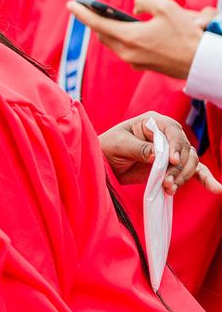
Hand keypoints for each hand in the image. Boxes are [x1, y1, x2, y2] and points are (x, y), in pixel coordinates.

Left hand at [66, 0, 206, 78]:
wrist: (200, 62)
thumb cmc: (185, 34)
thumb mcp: (167, 7)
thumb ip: (145, 0)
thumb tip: (134, 8)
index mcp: (128, 38)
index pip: (97, 24)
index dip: (82, 13)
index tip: (71, 4)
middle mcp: (126, 52)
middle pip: (102, 35)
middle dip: (96, 22)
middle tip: (91, 9)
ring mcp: (133, 61)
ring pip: (112, 43)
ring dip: (110, 31)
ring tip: (110, 18)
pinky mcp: (140, 66)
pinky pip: (124, 50)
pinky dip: (123, 38)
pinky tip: (130, 31)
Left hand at [100, 112, 221, 194]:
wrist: (102, 162)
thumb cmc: (106, 147)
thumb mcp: (118, 145)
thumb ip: (138, 149)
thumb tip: (158, 155)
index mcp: (152, 122)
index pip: (173, 131)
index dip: (176, 146)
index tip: (172, 161)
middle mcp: (166, 134)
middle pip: (185, 149)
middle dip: (178, 167)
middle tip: (166, 183)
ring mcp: (171, 151)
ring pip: (190, 162)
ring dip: (182, 177)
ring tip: (169, 189)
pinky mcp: (172, 166)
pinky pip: (194, 171)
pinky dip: (205, 179)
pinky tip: (217, 189)